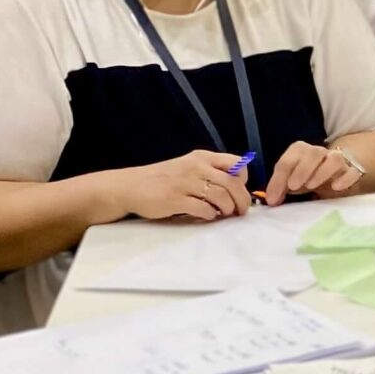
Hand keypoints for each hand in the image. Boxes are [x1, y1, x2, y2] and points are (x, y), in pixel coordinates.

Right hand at [115, 150, 253, 222]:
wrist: (131, 186)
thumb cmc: (164, 179)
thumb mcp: (188, 167)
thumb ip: (210, 172)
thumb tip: (237, 187)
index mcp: (201, 157)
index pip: (235, 163)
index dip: (243, 179)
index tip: (240, 190)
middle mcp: (195, 167)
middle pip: (232, 183)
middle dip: (241, 199)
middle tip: (240, 210)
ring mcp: (185, 183)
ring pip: (220, 196)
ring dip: (227, 208)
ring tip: (223, 213)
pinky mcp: (175, 200)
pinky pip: (203, 209)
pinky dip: (210, 215)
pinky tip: (207, 216)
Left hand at [262, 141, 365, 204]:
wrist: (335, 176)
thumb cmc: (308, 179)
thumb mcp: (291, 182)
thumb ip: (280, 188)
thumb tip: (271, 200)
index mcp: (302, 151)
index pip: (290, 158)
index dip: (279, 178)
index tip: (274, 198)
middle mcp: (321, 153)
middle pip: (314, 152)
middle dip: (302, 169)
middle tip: (294, 186)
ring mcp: (339, 162)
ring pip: (335, 158)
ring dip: (322, 171)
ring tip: (312, 186)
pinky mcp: (353, 173)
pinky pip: (352, 171)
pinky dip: (345, 178)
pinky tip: (336, 187)